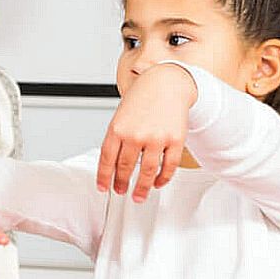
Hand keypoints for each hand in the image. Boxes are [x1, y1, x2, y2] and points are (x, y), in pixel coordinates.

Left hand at [98, 63, 196, 200]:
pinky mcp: (175, 139)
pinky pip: (168, 166)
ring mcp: (156, 138)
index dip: (104, 177)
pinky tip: (157, 183)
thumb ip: (117, 139)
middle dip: (122, 184)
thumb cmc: (142, 99)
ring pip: (147, 171)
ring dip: (142, 187)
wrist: (166, 83)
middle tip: (121, 191)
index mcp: (117, 129)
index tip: (103, 188)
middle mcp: (135, 134)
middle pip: (125, 168)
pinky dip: (163, 178)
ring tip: (139, 196)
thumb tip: (113, 166)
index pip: (106, 160)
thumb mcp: (121, 116)